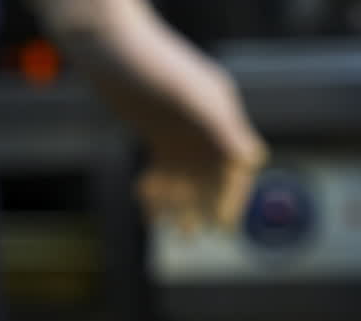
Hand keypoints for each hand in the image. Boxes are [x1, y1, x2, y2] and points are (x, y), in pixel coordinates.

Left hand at [135, 68, 266, 232]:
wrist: (107, 46)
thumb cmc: (150, 61)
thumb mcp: (190, 94)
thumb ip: (223, 126)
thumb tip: (253, 161)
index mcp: (222, 115)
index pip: (236, 165)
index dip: (232, 196)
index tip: (223, 223)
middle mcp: (206, 128)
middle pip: (214, 177)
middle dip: (208, 206)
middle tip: (201, 233)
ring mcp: (182, 134)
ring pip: (188, 180)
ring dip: (183, 206)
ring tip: (180, 233)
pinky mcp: (158, 137)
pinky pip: (164, 173)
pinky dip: (158, 194)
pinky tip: (151, 213)